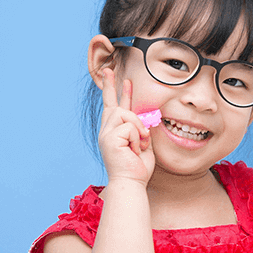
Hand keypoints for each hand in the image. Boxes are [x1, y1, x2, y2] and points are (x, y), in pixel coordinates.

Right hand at [98, 69, 154, 185]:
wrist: (131, 183)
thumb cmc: (138, 168)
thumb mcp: (143, 144)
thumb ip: (142, 129)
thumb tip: (147, 115)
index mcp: (115, 133)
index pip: (114, 108)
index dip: (115, 92)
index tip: (116, 77)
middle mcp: (107, 131)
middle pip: (114, 105)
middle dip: (112, 86)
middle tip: (109, 69)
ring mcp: (106, 134)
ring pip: (126, 114)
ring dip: (139, 129)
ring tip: (139, 145)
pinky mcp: (109, 138)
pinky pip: (130, 126)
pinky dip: (138, 138)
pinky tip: (134, 149)